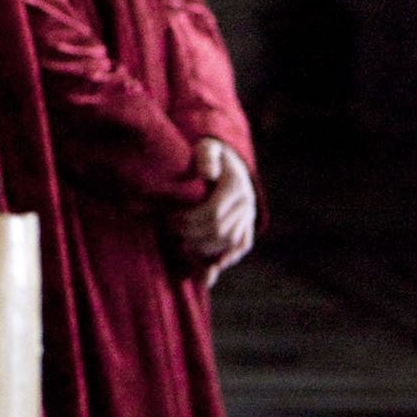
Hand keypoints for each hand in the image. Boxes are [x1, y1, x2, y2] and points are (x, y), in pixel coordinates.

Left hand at [173, 139, 256, 286]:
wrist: (230, 163)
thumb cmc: (211, 155)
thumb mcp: (207, 147)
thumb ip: (206, 157)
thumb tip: (208, 174)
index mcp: (236, 187)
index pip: (213, 212)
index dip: (188, 220)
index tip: (168, 220)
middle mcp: (246, 204)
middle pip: (219, 230)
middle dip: (191, 234)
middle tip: (169, 233)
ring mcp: (248, 217)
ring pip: (229, 242)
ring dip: (204, 248)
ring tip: (181, 245)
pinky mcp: (248, 226)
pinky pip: (241, 246)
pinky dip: (226, 258)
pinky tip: (210, 270)